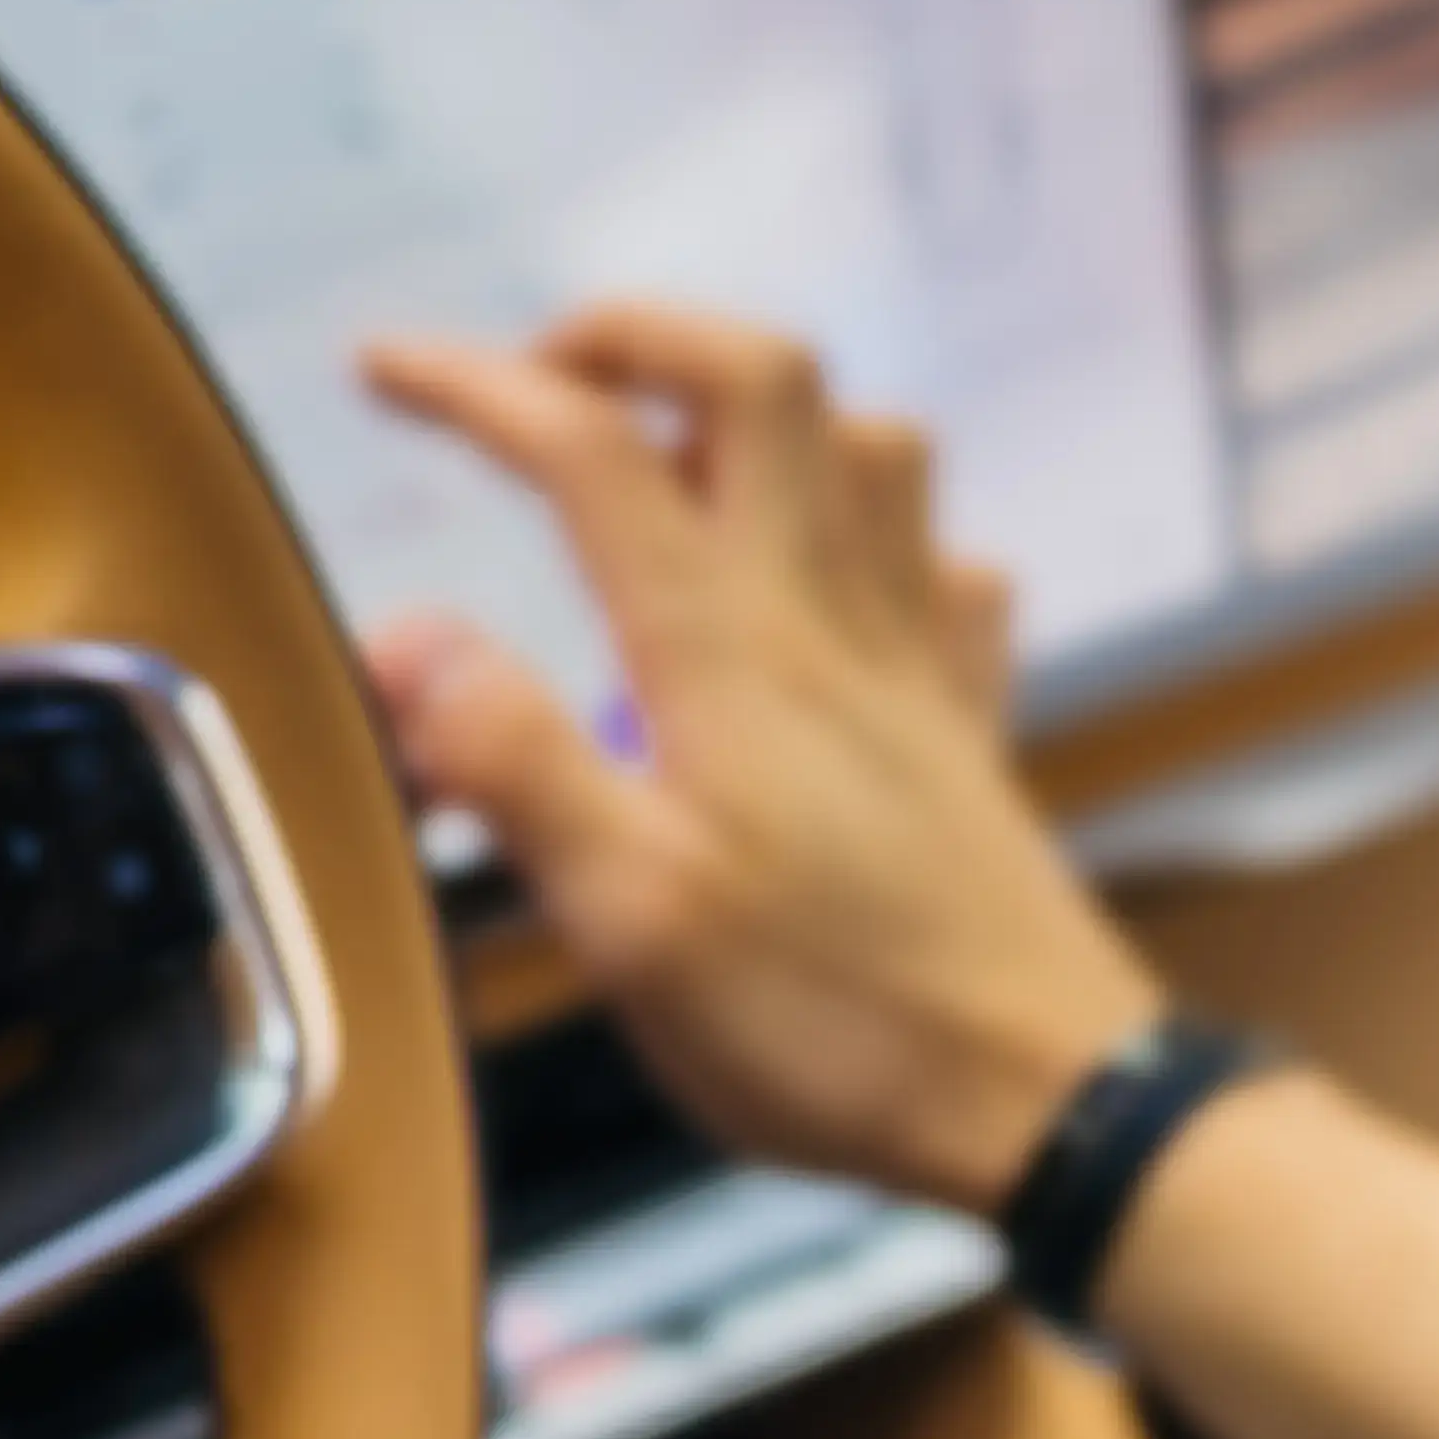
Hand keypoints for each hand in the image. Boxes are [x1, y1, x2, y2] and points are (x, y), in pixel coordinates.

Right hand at [358, 309, 1168, 1218]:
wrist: (1055, 1105)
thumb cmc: (836, 1028)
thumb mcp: (631, 917)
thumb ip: (513, 762)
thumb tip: (403, 632)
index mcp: (728, 653)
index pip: (590, 449)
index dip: (473, 382)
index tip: (383, 369)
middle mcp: (834, 620)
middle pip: (760, 375)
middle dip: (634, 334)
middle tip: (540, 386)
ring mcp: (920, 664)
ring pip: (873, 448)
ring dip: (764, 420)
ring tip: (672, 474)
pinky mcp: (971, 728)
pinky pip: (950, 573)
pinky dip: (884, 545)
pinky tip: (839, 600)